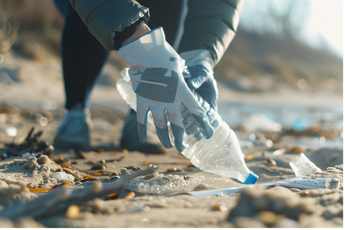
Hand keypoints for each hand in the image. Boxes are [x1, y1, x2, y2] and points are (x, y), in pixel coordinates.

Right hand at [117, 28, 213, 151]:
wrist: (146, 51)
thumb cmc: (165, 56)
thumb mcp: (179, 67)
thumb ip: (183, 78)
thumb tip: (186, 80)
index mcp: (183, 91)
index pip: (197, 112)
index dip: (203, 124)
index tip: (208, 134)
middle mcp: (171, 100)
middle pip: (178, 124)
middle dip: (180, 138)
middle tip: (182, 147)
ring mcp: (156, 102)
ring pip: (162, 126)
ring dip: (164, 138)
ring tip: (168, 146)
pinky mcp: (142, 101)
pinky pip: (142, 119)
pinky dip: (142, 129)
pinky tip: (143, 139)